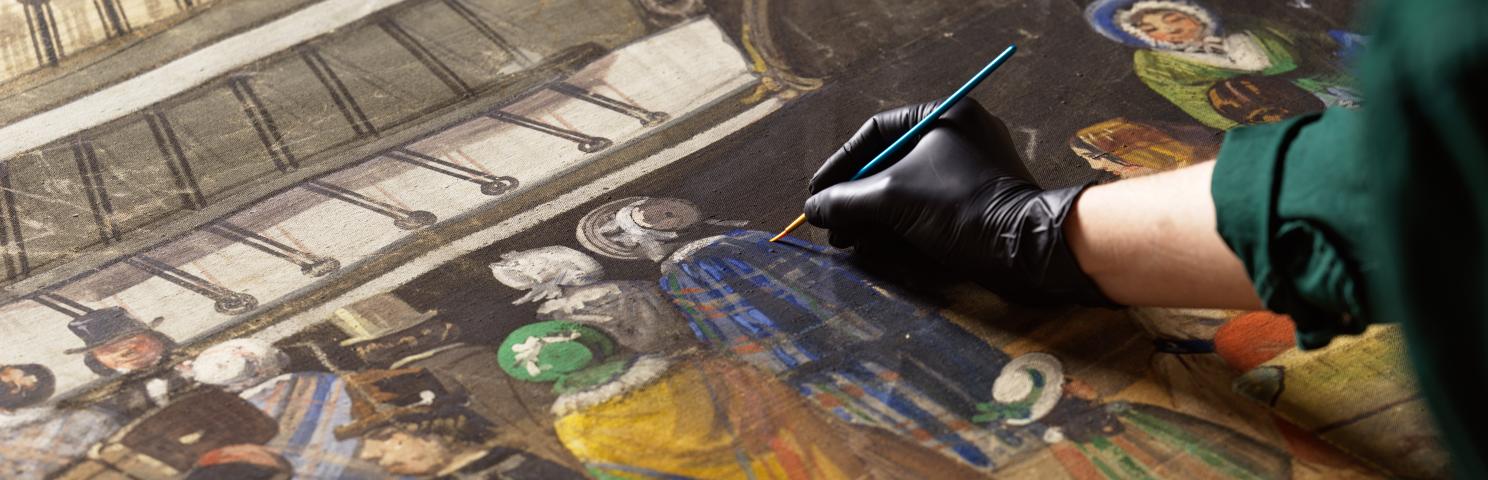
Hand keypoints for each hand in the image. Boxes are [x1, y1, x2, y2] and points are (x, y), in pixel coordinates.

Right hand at [804, 99, 1113, 305]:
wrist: (1029, 247)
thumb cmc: (962, 207)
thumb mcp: (893, 198)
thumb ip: (846, 199)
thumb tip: (812, 207)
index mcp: (944, 115)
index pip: (876, 132)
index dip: (840, 164)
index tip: (816, 193)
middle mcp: (960, 135)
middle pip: (889, 161)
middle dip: (855, 195)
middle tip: (830, 223)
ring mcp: (972, 169)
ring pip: (907, 187)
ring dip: (873, 214)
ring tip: (846, 241)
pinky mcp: (979, 201)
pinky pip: (928, 204)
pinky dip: (899, 223)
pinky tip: (875, 245)